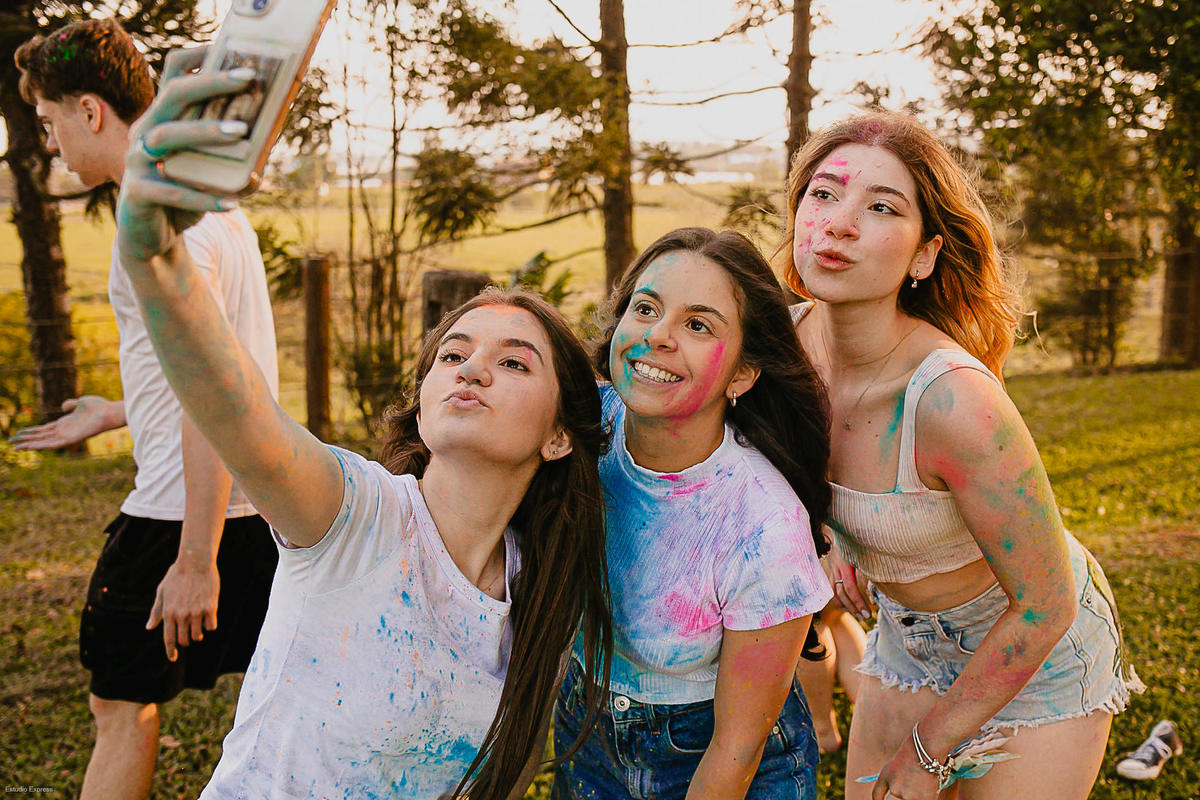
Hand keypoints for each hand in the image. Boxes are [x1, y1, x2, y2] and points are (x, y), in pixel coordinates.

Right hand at [8, 396, 115, 449]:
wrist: (110, 412)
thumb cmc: (99, 407)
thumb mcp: (80, 402)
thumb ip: (70, 404)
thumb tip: (62, 406)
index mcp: (65, 423)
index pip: (44, 429)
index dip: (31, 432)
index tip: (18, 433)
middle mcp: (65, 431)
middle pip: (41, 437)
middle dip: (26, 440)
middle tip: (10, 443)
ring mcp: (68, 435)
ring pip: (44, 442)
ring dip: (30, 445)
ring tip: (15, 447)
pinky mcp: (72, 439)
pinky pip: (54, 444)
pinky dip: (42, 445)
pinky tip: (30, 447)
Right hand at [116, 47, 252, 265]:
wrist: (154, 239)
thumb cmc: (186, 196)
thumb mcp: (211, 172)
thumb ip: (235, 156)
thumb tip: (269, 143)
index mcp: (162, 119)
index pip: (172, 76)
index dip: (197, 59)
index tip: (229, 48)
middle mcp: (145, 132)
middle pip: (173, 96)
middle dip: (211, 84)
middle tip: (248, 79)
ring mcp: (136, 161)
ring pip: (168, 137)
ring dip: (206, 132)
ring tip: (242, 132)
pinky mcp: (138, 193)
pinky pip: (173, 191)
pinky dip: (204, 197)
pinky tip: (232, 202)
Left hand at [145, 554, 219, 661]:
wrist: (195, 561)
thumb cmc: (177, 575)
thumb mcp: (162, 592)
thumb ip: (156, 611)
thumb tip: (149, 627)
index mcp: (168, 612)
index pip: (169, 638)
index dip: (170, 651)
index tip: (173, 658)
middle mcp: (181, 615)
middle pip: (184, 639)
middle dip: (185, 639)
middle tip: (188, 632)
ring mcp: (196, 612)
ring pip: (198, 635)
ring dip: (198, 633)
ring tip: (198, 623)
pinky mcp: (210, 607)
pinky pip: (211, 626)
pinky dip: (209, 624)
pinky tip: (208, 616)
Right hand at [827, 540, 872, 620]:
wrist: (840, 529)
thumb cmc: (856, 541)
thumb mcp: (865, 552)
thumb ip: (868, 570)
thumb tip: (872, 589)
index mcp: (845, 564)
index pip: (851, 588)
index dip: (859, 601)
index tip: (868, 612)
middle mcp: (837, 568)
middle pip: (843, 593)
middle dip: (854, 607)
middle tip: (865, 616)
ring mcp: (832, 569)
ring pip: (835, 593)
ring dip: (846, 606)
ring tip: (857, 615)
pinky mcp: (831, 570)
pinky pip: (831, 589)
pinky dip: (838, 599)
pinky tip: (845, 607)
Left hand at [872, 734, 940, 799]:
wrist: (927, 749)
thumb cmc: (915, 752)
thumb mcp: (898, 763)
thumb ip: (897, 778)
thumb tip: (900, 791)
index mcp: (885, 777)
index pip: (876, 794)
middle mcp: (894, 789)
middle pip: (900, 796)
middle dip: (908, 789)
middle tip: (915, 778)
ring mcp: (908, 796)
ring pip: (913, 798)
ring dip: (919, 791)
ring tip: (923, 777)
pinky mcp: (923, 799)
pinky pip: (925, 798)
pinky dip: (929, 793)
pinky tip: (930, 782)